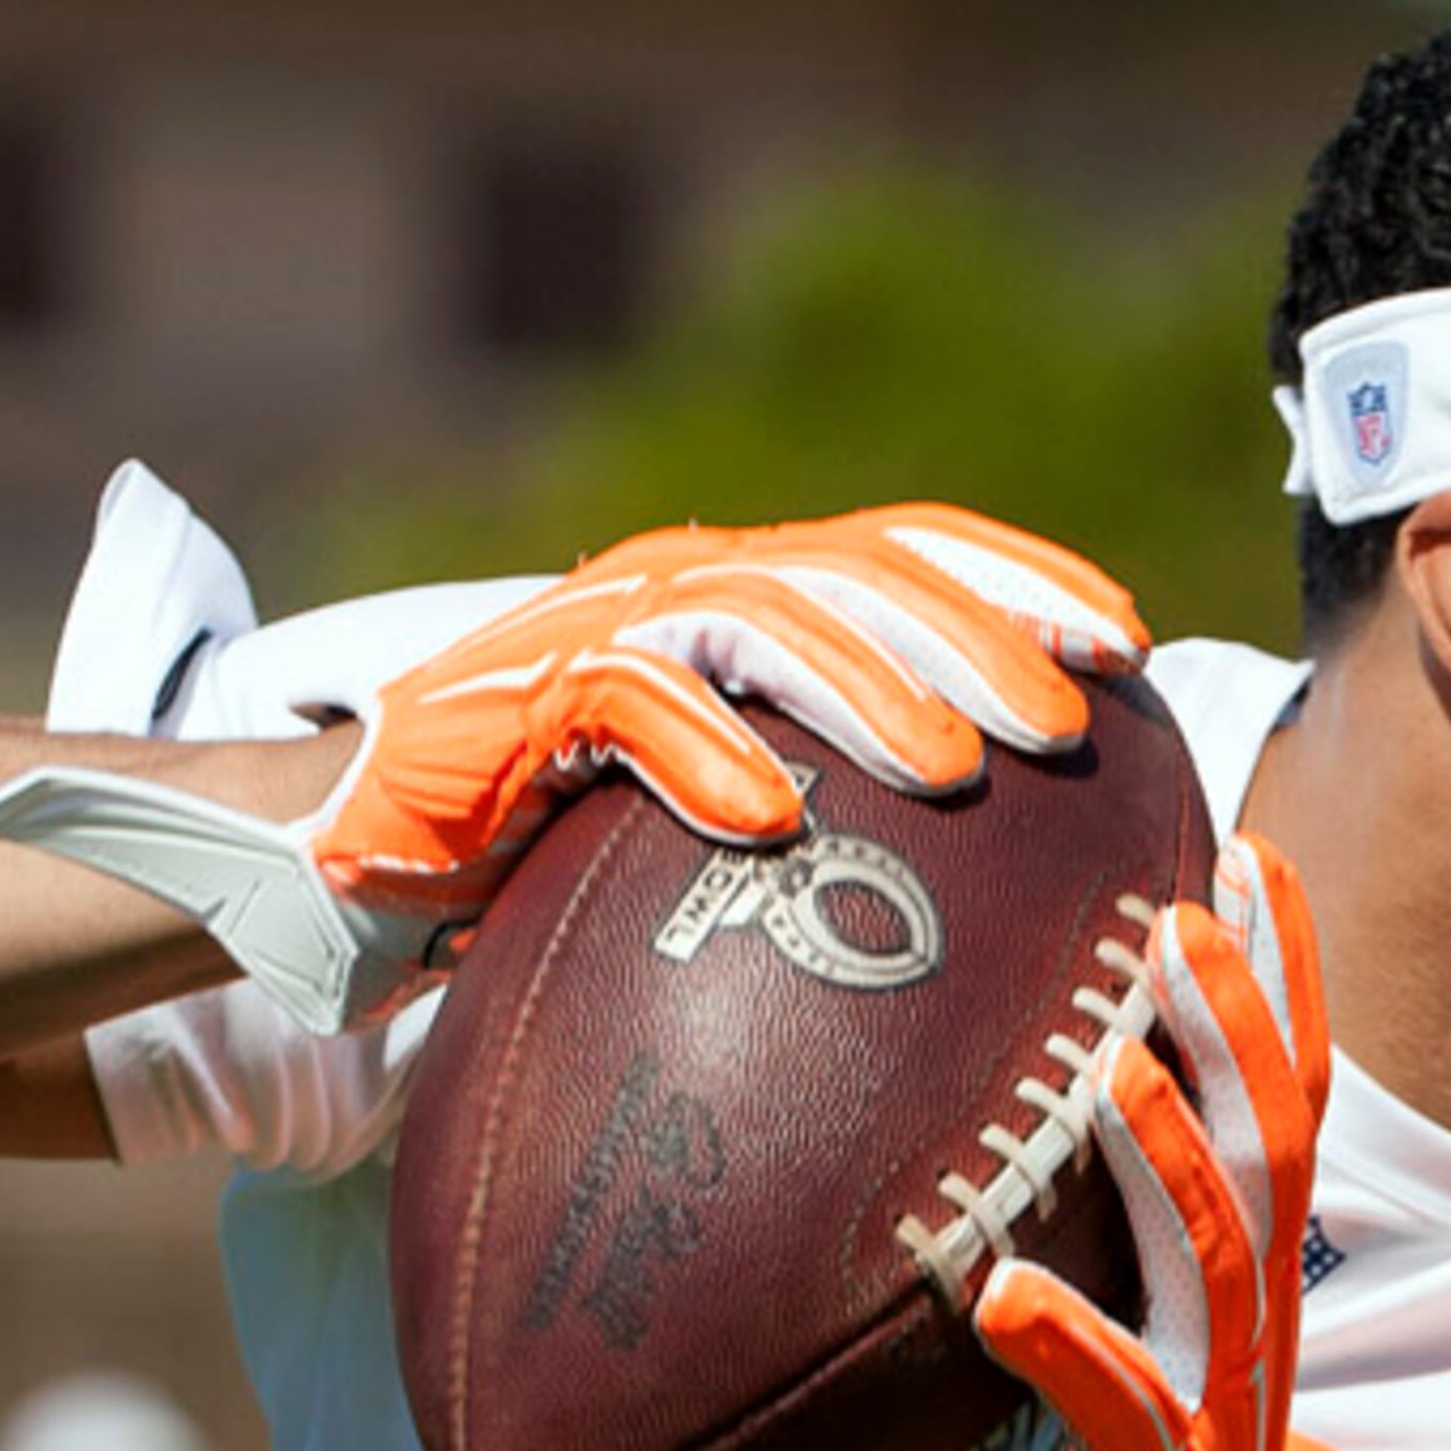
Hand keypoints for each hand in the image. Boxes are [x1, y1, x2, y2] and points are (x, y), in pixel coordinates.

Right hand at [0, 504, 1144, 1032]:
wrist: (328, 862)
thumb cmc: (533, 869)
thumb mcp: (699, 835)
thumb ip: (816, 821)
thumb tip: (988, 903)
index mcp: (726, 594)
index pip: (896, 547)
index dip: (1014, 577)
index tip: (1122, 648)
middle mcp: (666, 586)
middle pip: (852, 568)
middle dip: (974, 631)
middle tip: (1067, 717)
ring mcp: (584, 632)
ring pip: (755, 616)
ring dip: (868, 683)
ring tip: (958, 765)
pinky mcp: (506, 703)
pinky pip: (624, 701)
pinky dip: (702, 750)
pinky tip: (774, 816)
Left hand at [960, 835, 1326, 1450]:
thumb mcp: (1089, 1344)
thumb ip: (1071, 1235)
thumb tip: (975, 1107)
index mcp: (1243, 1284)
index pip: (1287, 1101)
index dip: (1280, 980)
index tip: (1249, 853)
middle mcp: (1248, 1333)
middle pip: (1274, 1149)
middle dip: (1240, 1025)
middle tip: (1184, 912)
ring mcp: (1211, 1413)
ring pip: (1214, 1259)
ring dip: (1169, 1154)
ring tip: (1114, 1064)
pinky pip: (1112, 1405)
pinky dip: (1064, 1340)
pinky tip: (1001, 1289)